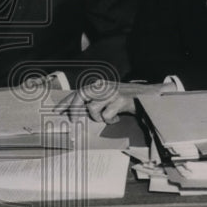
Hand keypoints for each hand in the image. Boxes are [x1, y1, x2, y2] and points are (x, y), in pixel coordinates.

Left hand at [57, 79, 175, 124]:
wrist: (148, 97)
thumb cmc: (126, 99)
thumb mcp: (108, 97)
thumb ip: (95, 101)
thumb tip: (76, 111)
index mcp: (99, 86)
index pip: (78, 92)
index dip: (66, 101)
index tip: (58, 110)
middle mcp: (104, 87)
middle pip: (81, 95)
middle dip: (74, 108)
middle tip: (73, 120)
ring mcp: (111, 92)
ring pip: (93, 107)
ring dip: (98, 117)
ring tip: (106, 118)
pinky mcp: (120, 100)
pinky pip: (106, 114)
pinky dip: (110, 120)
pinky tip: (116, 118)